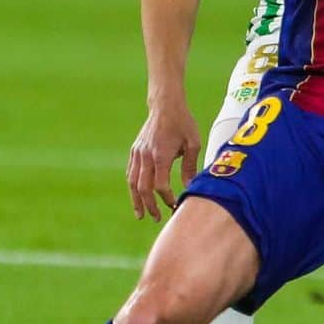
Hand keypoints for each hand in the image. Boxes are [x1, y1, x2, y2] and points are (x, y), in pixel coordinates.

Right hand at [127, 101, 201, 221]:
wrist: (165, 105)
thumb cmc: (183, 123)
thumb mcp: (193, 143)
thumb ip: (190, 166)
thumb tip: (190, 187)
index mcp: (161, 155)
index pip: (159, 185)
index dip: (166, 198)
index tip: (174, 204)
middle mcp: (146, 156)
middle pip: (143, 188)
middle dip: (149, 205)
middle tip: (156, 218)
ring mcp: (138, 153)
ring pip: (132, 182)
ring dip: (137, 200)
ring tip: (141, 214)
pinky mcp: (134, 151)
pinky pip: (130, 173)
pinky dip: (133, 186)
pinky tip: (137, 196)